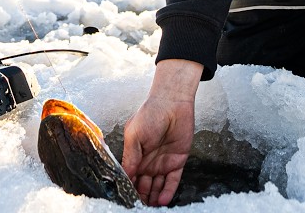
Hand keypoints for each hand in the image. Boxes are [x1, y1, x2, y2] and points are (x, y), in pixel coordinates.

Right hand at [122, 59, 200, 205]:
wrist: (173, 103)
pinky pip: (172, 181)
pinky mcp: (177, 162)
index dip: (129, 187)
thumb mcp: (134, 135)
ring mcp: (163, 163)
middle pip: (143, 185)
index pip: (131, 177)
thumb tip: (126, 176)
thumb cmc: (150, 114)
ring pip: (157, 186)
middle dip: (141, 197)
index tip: (127, 198)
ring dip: (153, 198)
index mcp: (135, 155)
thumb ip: (130, 157)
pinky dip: (168, 192)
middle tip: (139, 207)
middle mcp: (148, 162)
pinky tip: (163, 201)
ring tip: (150, 208)